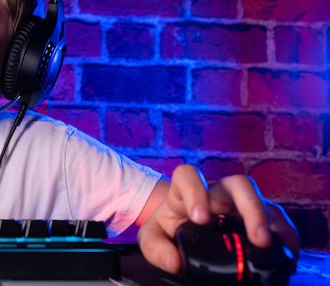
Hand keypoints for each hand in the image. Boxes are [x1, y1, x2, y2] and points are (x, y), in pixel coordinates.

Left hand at [136, 164, 299, 273]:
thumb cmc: (167, 228)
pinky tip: (283, 250)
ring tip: (266, 243)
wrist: (179, 228)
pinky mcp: (258, 218)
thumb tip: (174, 262)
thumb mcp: (153, 237)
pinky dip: (283, 234)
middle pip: (238, 184)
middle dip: (248, 206)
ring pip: (260, 199)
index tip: (200, 218)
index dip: (196, 191)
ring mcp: (240, 204)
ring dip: (266, 219)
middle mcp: (217, 192)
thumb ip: (156, 248)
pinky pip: (277, 219)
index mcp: (186, 191)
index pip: (189, 175)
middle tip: (251, 234)